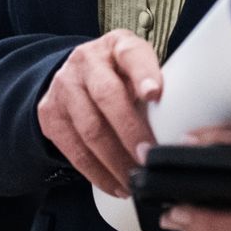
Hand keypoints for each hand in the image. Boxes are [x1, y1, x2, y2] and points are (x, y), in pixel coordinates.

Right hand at [36, 29, 162, 197]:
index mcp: (118, 46)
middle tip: (149, 157)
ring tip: (135, 179)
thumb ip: (154, 86)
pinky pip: (74, 150)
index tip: (155, 94)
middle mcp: (87, 61)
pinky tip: (115, 184)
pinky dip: (97, 173)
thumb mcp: (137, 68)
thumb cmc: (119, 75)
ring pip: (90, 129)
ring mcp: (64, 87)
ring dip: (115, 161)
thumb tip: (180, 124)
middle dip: (131, 132)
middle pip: (107, 96)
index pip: (131, 54)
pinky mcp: (50, 114)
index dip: (143, 74)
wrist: (74, 75)